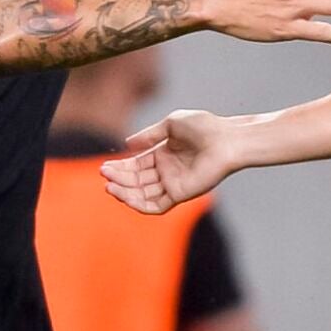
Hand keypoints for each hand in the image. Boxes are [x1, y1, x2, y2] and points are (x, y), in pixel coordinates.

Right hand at [102, 110, 240, 213]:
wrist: (227, 139)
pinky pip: (156, 206)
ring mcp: (173, 184)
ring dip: (125, 192)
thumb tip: (128, 143)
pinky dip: (140, 204)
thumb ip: (150, 135)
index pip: (136, 164)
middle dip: (119, 178)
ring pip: (143, 194)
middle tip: (104, 174)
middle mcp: (167, 171)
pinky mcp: (180, 194)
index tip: (105, 166)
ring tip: (110, 185)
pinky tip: (126, 196)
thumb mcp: (172, 124)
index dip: (120, 166)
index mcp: (164, 154)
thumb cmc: (204, 127)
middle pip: (136, 180)